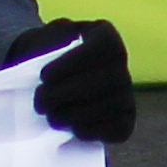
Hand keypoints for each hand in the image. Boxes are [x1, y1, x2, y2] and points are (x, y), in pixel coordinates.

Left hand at [5, 16, 135, 144]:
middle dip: (70, 93)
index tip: (44, 76)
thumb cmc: (46, 56)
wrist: (50, 77)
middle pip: (108, 78)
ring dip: (76, 114)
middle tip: (41, 101)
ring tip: (51, 116)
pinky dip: (93, 131)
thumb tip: (43, 68)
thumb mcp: (44, 41)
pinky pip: (117, 129)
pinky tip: (71, 128)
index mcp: (105, 36)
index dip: (74, 62)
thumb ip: (46, 49)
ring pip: (110, 105)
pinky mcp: (124, 120)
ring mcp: (126, 92)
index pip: (102, 45)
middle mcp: (122, 62)